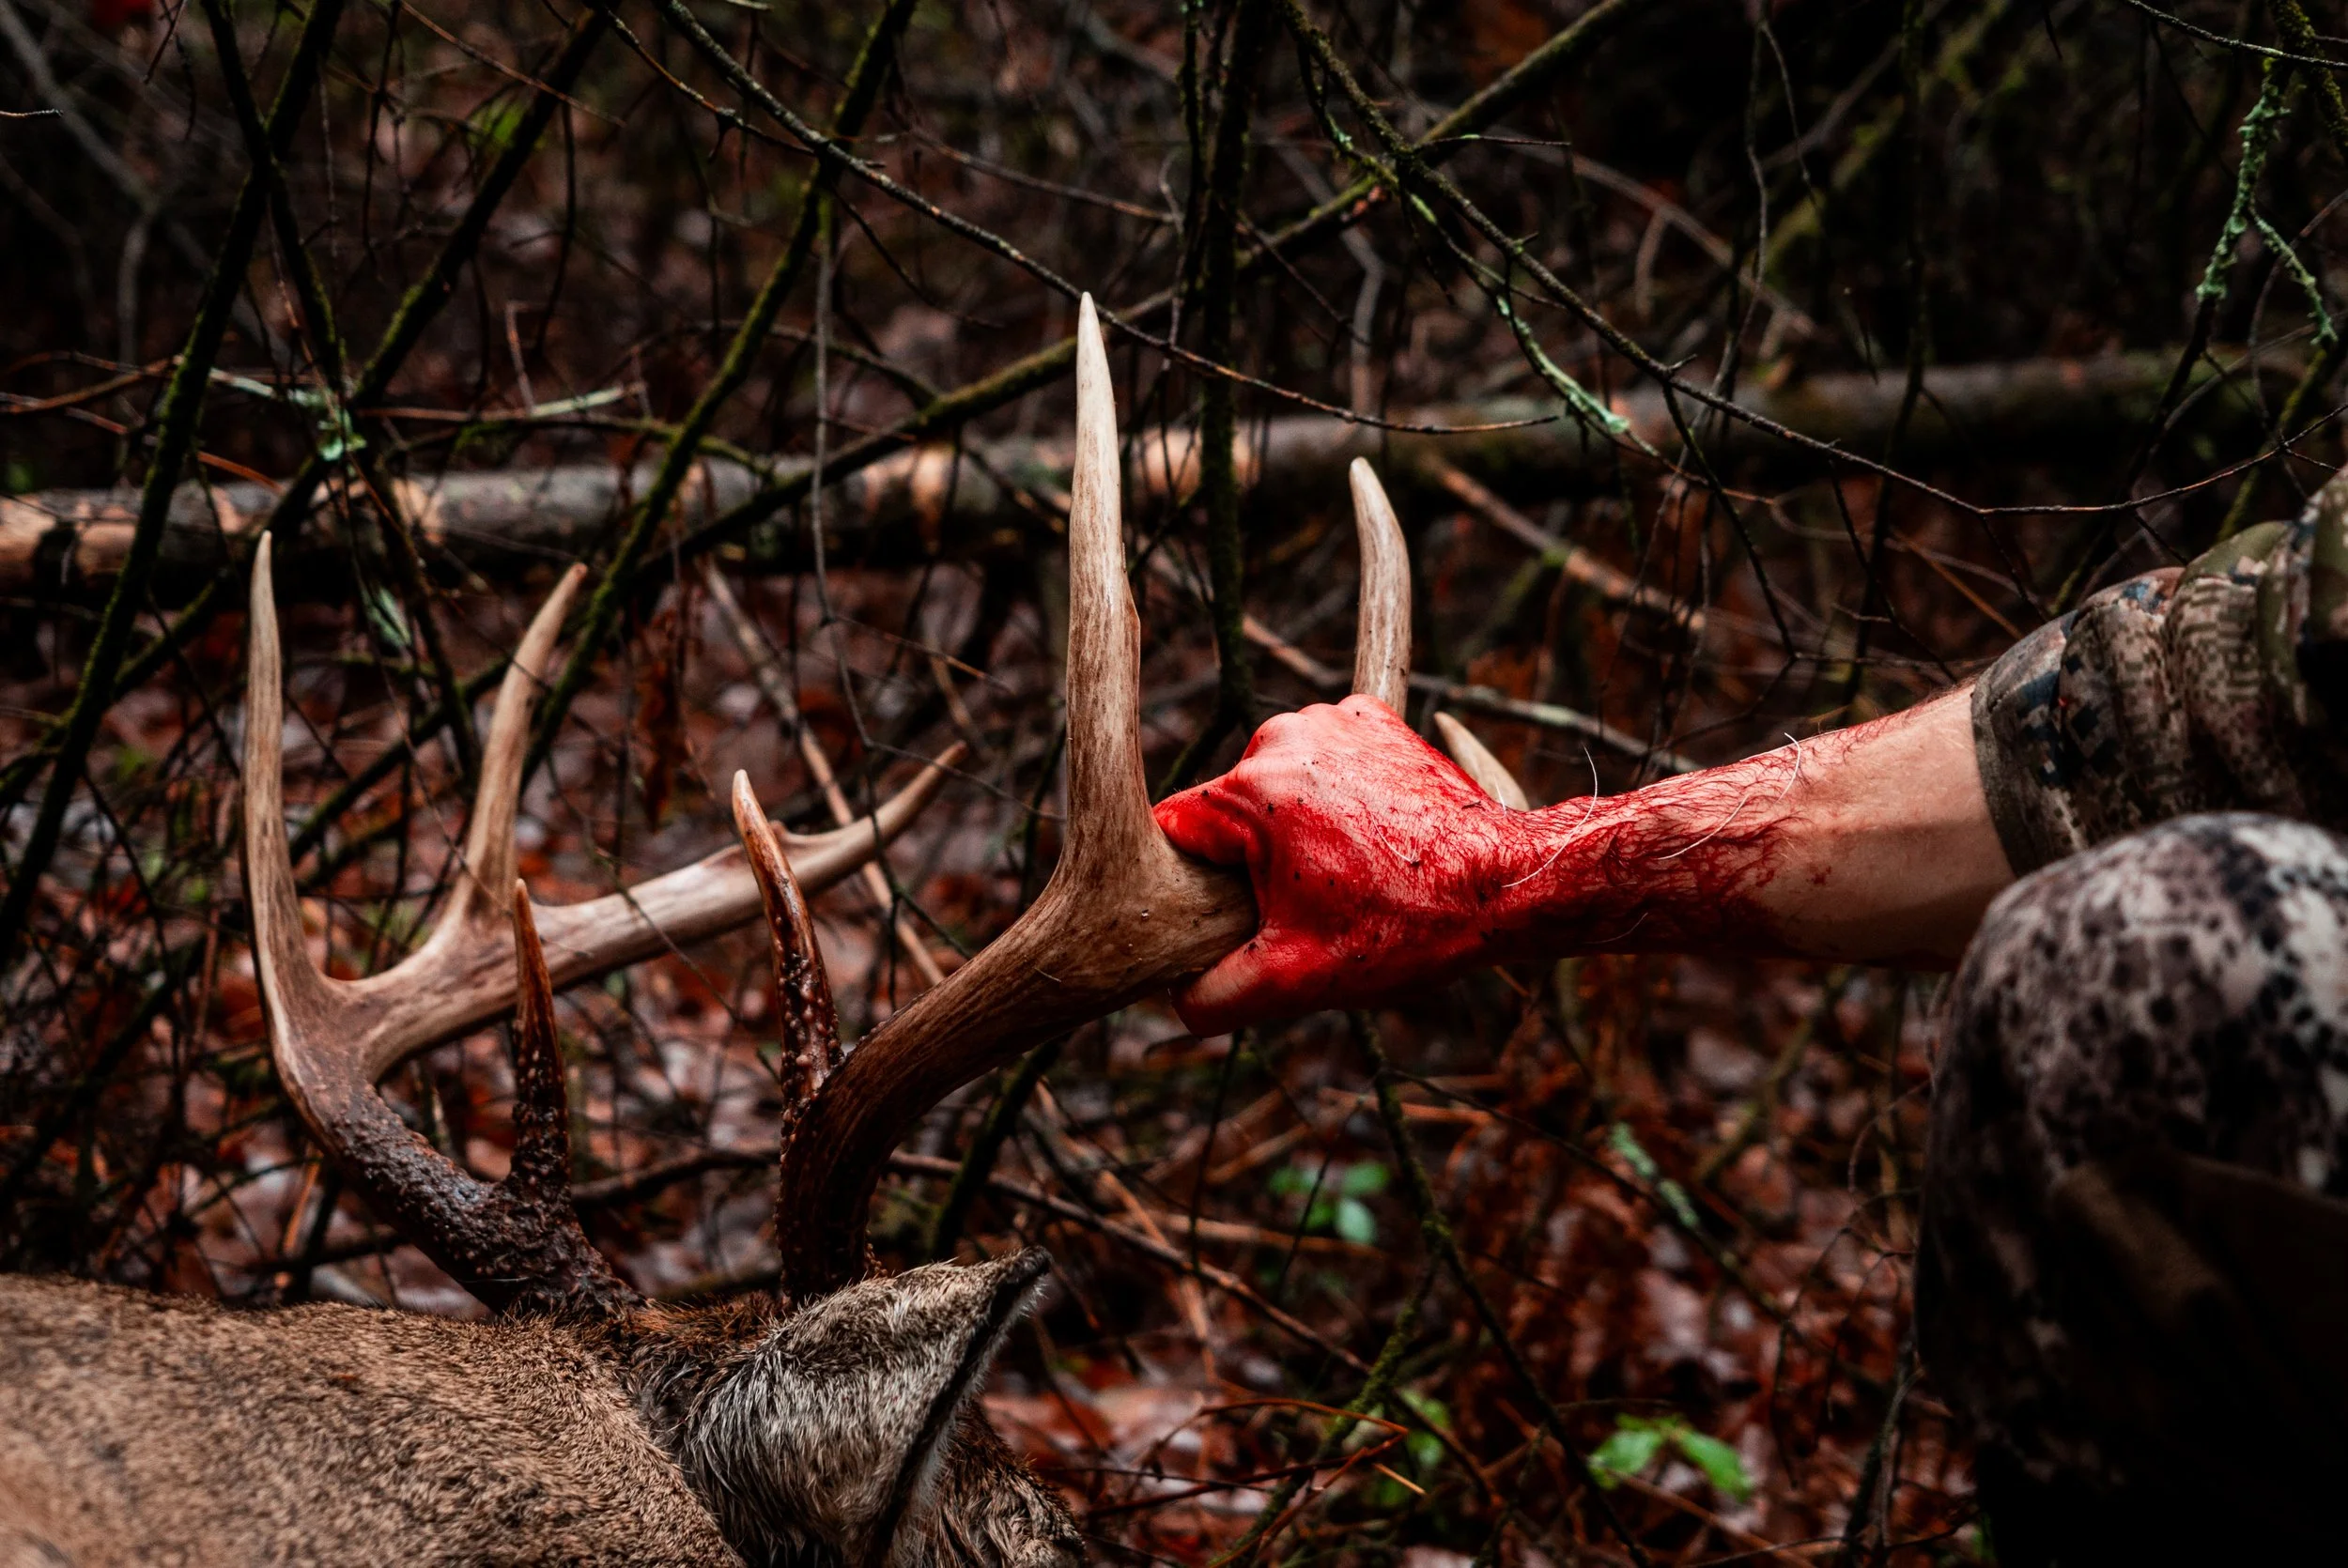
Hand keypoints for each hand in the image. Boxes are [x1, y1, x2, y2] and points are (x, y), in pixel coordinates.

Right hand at [1152, 696, 1535, 1033]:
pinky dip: (1334, 794)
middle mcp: (1283, 736)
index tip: (1234, 914)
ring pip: (1274, 784)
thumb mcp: (1294, 979)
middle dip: (1251, 858)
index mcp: (1251, 791)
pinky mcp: (1372, 718)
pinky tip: (1370, 835)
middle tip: (1306, 903)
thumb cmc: (1403, 927)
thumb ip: (1212, 995)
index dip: (1192, 883)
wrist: (1508, 884)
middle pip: (1226, 810)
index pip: (1173, 834)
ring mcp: (1332, 719)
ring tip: (1346, 870)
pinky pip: (1322, 760)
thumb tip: (1174, 993)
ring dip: (1292, 825)